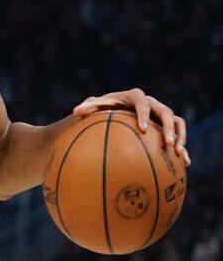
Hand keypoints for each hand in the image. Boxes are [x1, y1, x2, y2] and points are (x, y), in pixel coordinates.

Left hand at [73, 89, 189, 165]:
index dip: (144, 114)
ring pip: (177, 122)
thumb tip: (75, 111)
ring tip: (177, 153)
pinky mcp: (166, 125)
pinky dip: (182, 147)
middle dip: (168, 128)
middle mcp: (152, 103)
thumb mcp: (94, 107)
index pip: (142, 102)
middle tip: (166, 143)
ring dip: (179, 136)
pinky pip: (179, 134)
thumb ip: (88, 108)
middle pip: (166, 112)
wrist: (114, 110)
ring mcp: (161, 114)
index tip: (143, 129)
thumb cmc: (102, 109)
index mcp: (135, 97)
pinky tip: (184, 163)